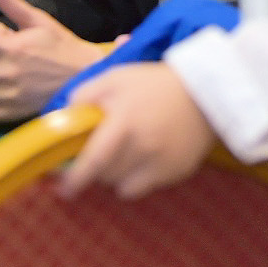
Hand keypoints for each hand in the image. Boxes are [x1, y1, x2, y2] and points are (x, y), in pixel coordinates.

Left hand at [59, 64, 215, 200]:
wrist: (204, 91)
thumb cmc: (154, 84)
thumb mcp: (116, 77)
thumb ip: (85, 94)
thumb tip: (65, 118)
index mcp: (126, 121)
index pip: (95, 159)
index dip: (76, 178)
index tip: (63, 189)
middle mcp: (144, 146)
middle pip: (106, 175)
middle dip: (96, 168)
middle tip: (101, 152)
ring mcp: (162, 162)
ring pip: (122, 186)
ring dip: (115, 174)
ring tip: (124, 152)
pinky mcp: (176, 172)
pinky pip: (143, 188)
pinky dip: (136, 179)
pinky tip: (143, 158)